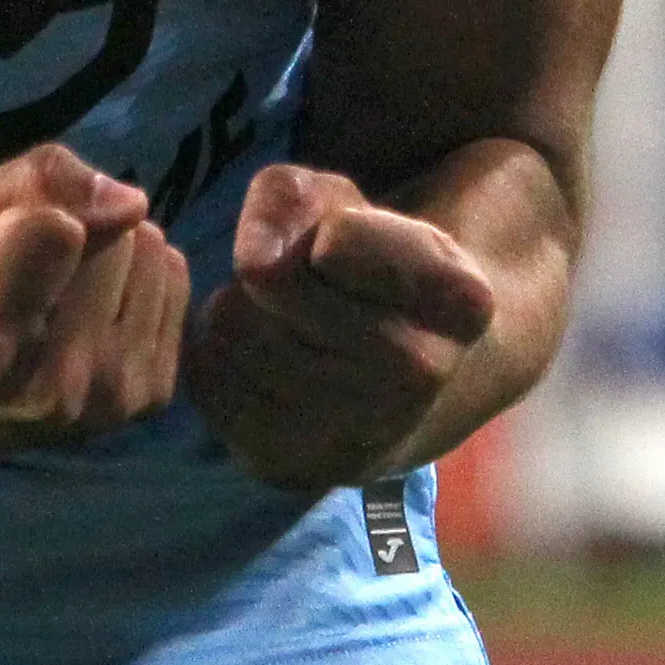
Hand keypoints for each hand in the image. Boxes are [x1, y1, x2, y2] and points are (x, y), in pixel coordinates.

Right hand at [0, 144, 190, 460]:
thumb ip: (35, 184)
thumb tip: (132, 202)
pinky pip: (175, 282)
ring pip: (153, 253)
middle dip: (83, 232)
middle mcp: (54, 387)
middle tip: (35, 271)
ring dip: (115, 257)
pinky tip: (95, 315)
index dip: (46, 213)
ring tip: (64, 294)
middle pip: (117, 236)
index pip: (59, 236)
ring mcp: (109, 401)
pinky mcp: (150, 399)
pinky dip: (139, 284)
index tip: (15, 233)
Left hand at [186, 163, 498, 496]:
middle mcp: (422, 374)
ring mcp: (360, 431)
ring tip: (283, 327)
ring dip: (239, 309)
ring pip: (230, 326)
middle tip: (308, 291)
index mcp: (460, 301)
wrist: (394, 388)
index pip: (337, 239)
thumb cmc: (366, 274)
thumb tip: (254, 262)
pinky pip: (205, 378)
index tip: (354, 252)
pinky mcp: (293, 466)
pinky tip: (257, 363)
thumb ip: (291, 198)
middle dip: (271, 267)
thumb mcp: (346, 206)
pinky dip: (214, 357)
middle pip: (270, 278)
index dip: (327, 227)